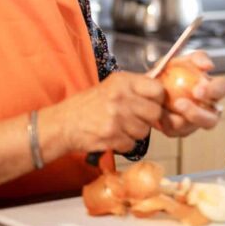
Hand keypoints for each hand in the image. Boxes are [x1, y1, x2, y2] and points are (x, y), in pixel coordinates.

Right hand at [47, 71, 163, 154]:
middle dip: (148, 119)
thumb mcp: (111, 86)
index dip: (158, 99)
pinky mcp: (111, 136)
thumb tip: (161, 92)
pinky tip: (113, 136)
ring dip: (135, 133)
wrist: (63, 124)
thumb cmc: (88, 105)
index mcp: (123, 81)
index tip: (153, 103)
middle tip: (136, 119)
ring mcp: (116, 117)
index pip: (157, 89)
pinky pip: (132, 144)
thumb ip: (134, 88)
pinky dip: (124, 144)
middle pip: (155, 112)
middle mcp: (121, 97)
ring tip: (120, 127)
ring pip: (144, 131)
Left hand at [157, 51, 224, 137]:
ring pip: (195, 128)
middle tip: (182, 103)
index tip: (198, 88)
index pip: (223, 89)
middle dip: (200, 113)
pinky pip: (177, 131)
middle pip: (214, 117)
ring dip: (185, 118)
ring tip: (174, 105)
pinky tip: (160, 113)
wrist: (149, 87)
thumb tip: (208, 66)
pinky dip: (168, 122)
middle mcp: (207, 109)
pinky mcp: (180, 131)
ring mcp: (195, 123)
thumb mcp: (182, 60)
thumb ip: (197, 58)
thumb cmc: (171, 72)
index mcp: (212, 90)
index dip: (215, 90)